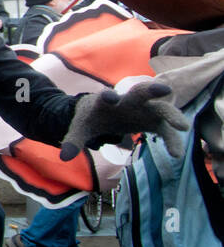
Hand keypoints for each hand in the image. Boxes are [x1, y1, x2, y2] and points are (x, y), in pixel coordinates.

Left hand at [59, 81, 190, 160]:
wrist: (102, 114)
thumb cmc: (90, 119)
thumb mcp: (80, 129)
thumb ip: (73, 141)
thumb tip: (64, 157)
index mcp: (105, 101)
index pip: (107, 96)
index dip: (108, 96)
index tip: (110, 96)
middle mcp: (127, 101)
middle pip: (140, 92)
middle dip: (151, 90)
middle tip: (164, 89)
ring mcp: (143, 109)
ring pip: (160, 108)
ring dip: (172, 114)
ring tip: (183, 127)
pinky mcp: (153, 120)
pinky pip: (165, 129)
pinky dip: (171, 139)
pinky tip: (176, 154)